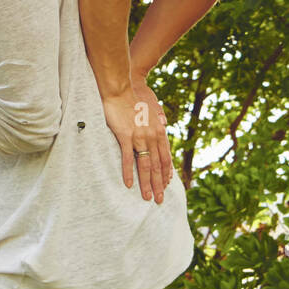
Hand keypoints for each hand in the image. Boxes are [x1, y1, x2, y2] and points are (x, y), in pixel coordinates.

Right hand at [131, 76, 173, 197]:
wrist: (120, 88)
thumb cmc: (134, 97)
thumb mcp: (152, 108)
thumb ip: (158, 119)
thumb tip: (163, 123)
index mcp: (159, 131)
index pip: (166, 157)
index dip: (167, 172)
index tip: (167, 185)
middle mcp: (152, 136)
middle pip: (158, 165)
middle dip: (160, 184)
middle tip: (159, 200)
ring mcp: (140, 137)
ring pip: (146, 166)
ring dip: (147, 184)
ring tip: (148, 197)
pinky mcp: (125, 136)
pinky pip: (128, 159)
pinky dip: (129, 173)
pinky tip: (128, 184)